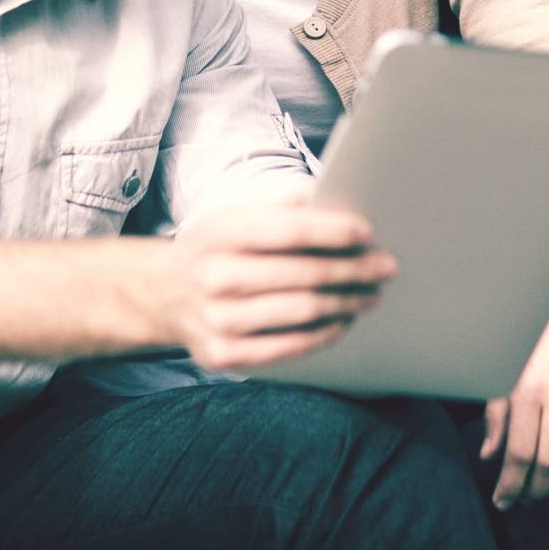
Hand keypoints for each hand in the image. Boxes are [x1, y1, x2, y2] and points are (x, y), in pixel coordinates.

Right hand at [168, 200, 394, 370]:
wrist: (163, 293)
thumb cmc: (217, 246)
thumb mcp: (237, 213)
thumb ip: (283, 201)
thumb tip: (333, 194)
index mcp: (221, 233)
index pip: (288, 230)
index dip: (332, 231)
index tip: (367, 233)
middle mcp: (215, 277)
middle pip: (302, 275)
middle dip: (352, 271)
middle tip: (385, 268)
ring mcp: (217, 321)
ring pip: (301, 312)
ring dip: (345, 303)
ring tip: (370, 294)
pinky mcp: (223, 356)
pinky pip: (288, 347)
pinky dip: (323, 334)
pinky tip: (343, 321)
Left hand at [480, 288, 548, 507]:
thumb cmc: (530, 334)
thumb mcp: (504, 368)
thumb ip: (496, 414)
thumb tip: (489, 456)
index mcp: (528, 386)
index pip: (520, 453)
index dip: (510, 485)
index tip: (502, 501)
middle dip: (534, 491)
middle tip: (522, 499)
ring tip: (546, 487)